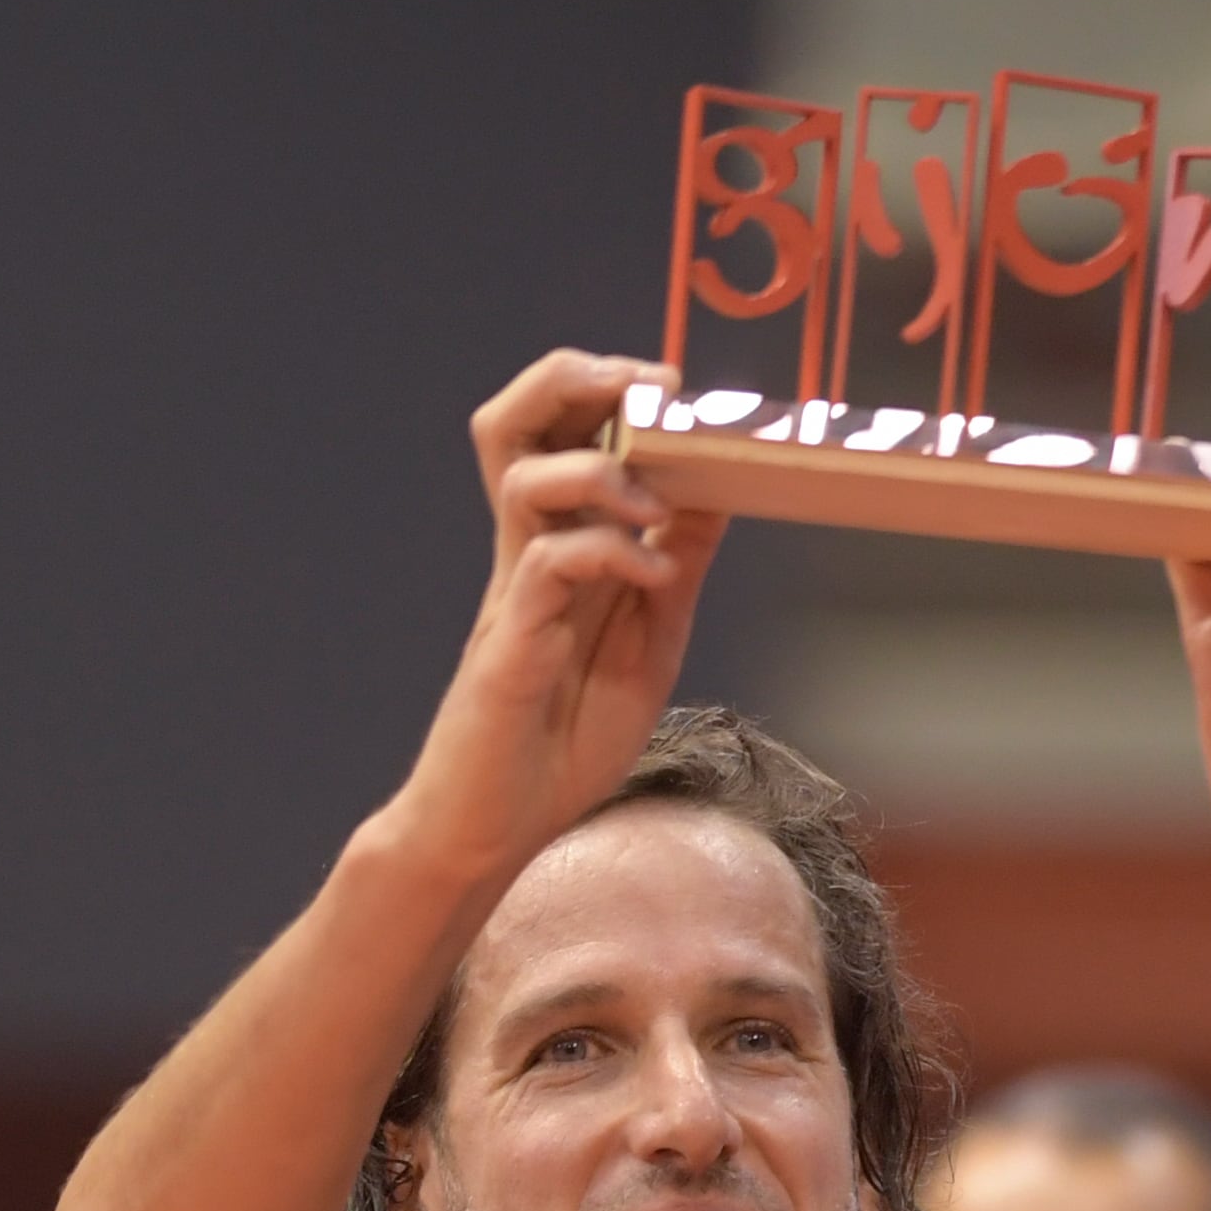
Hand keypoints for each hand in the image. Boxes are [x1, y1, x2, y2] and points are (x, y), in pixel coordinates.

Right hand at [383, 350, 729, 880]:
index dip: (609, 389)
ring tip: (654, 505)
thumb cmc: (561, 742)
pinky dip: (610, 554)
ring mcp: (514, 594)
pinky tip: (654, 579)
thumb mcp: (648, 642)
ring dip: (602, 472)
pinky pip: (546, 564)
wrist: (495, 830)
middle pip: (514, 423)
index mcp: (558, 546)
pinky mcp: (510, 644)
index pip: (557, 430)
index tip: (677, 389)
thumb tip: (714, 497)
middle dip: (577, 380)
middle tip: (646, 390)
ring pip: (525, 476)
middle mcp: (526, 553)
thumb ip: (674, 568)